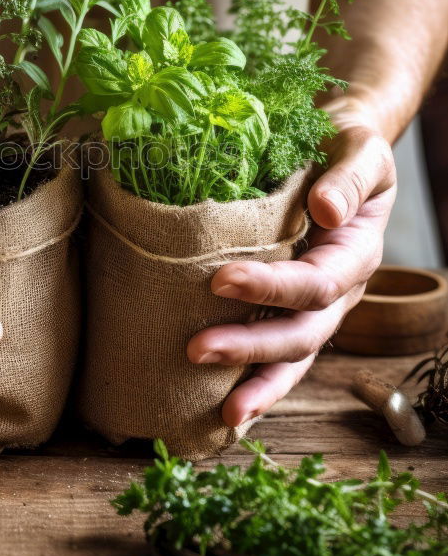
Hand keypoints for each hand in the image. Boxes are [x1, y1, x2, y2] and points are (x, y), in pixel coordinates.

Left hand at [187, 125, 395, 425]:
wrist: (337, 142)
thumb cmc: (346, 143)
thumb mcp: (360, 147)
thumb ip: (350, 178)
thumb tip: (327, 211)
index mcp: (356, 253)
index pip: (316, 283)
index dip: (271, 287)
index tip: (220, 280)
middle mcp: (339, 290)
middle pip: (301, 333)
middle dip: (251, 347)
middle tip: (195, 350)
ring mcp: (316, 306)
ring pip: (292, 358)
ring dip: (255, 383)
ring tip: (222, 413)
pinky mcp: (289, 307)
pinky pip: (276, 352)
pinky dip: (253, 379)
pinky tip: (222, 408)